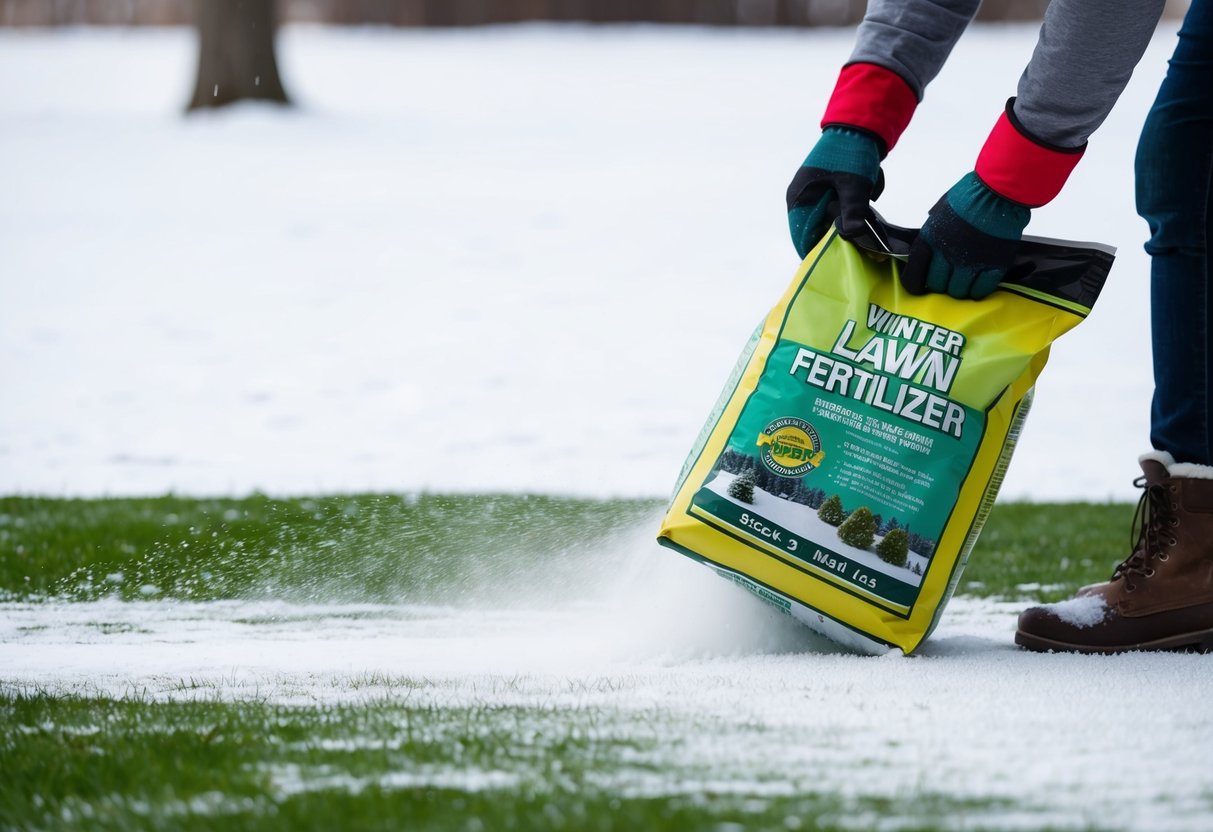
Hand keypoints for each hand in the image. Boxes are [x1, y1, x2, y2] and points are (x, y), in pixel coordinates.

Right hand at [786, 127, 882, 258]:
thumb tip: (851, 236)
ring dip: (846, 222)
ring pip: (829, 221)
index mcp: (799, 199)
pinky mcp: (828, 191)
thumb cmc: (851, 153)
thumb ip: (852, 212)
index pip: (802, 237)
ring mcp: (814, 195)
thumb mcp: (854, 184)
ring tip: (865, 218)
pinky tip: (866, 204)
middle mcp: (802, 199)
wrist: (860, 126)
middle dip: (837, 236)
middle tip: (860, 243)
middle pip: (816, 231)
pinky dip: (851, 210)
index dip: (818, 252)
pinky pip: (838, 210)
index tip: (838, 262)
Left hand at [902, 172, 1029, 299]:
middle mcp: (947, 254)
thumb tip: (929, 252)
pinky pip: (982, 289)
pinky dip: (979, 290)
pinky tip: (978, 286)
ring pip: (959, 291)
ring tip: (964, 281)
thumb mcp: (939, 212)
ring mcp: (971, 261)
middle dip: (940, 285)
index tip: (919, 287)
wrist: (998, 191)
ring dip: (960, 289)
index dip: (915, 284)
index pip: (914, 274)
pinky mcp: (994, 264)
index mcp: (930, 239)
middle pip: (937, 285)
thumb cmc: (968, 196)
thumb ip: (932, 234)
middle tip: (947, 279)